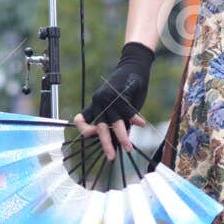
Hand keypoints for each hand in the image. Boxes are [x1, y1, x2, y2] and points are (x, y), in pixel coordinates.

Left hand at [76, 42, 154, 159]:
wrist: (133, 66)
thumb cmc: (126, 90)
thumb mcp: (118, 108)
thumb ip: (116, 122)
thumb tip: (119, 141)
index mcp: (95, 105)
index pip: (81, 119)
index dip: (84, 130)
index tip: (91, 138)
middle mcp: (98, 102)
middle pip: (99, 127)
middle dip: (106, 144)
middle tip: (111, 157)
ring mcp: (109, 98)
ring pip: (114, 123)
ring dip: (123, 137)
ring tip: (129, 148)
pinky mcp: (121, 94)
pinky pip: (128, 111)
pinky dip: (135, 119)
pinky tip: (142, 124)